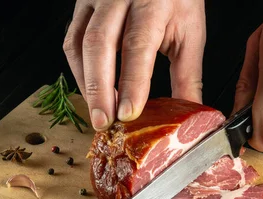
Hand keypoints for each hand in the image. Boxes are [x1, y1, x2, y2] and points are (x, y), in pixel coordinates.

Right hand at [63, 0, 205, 129]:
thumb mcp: (190, 32)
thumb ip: (188, 75)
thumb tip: (189, 113)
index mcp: (152, 1)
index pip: (138, 45)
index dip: (131, 83)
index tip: (128, 113)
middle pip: (99, 44)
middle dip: (99, 89)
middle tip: (104, 122)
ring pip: (80, 43)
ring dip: (86, 82)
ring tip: (98, 112)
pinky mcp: (82, 4)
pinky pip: (72, 39)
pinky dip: (79, 69)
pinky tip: (90, 89)